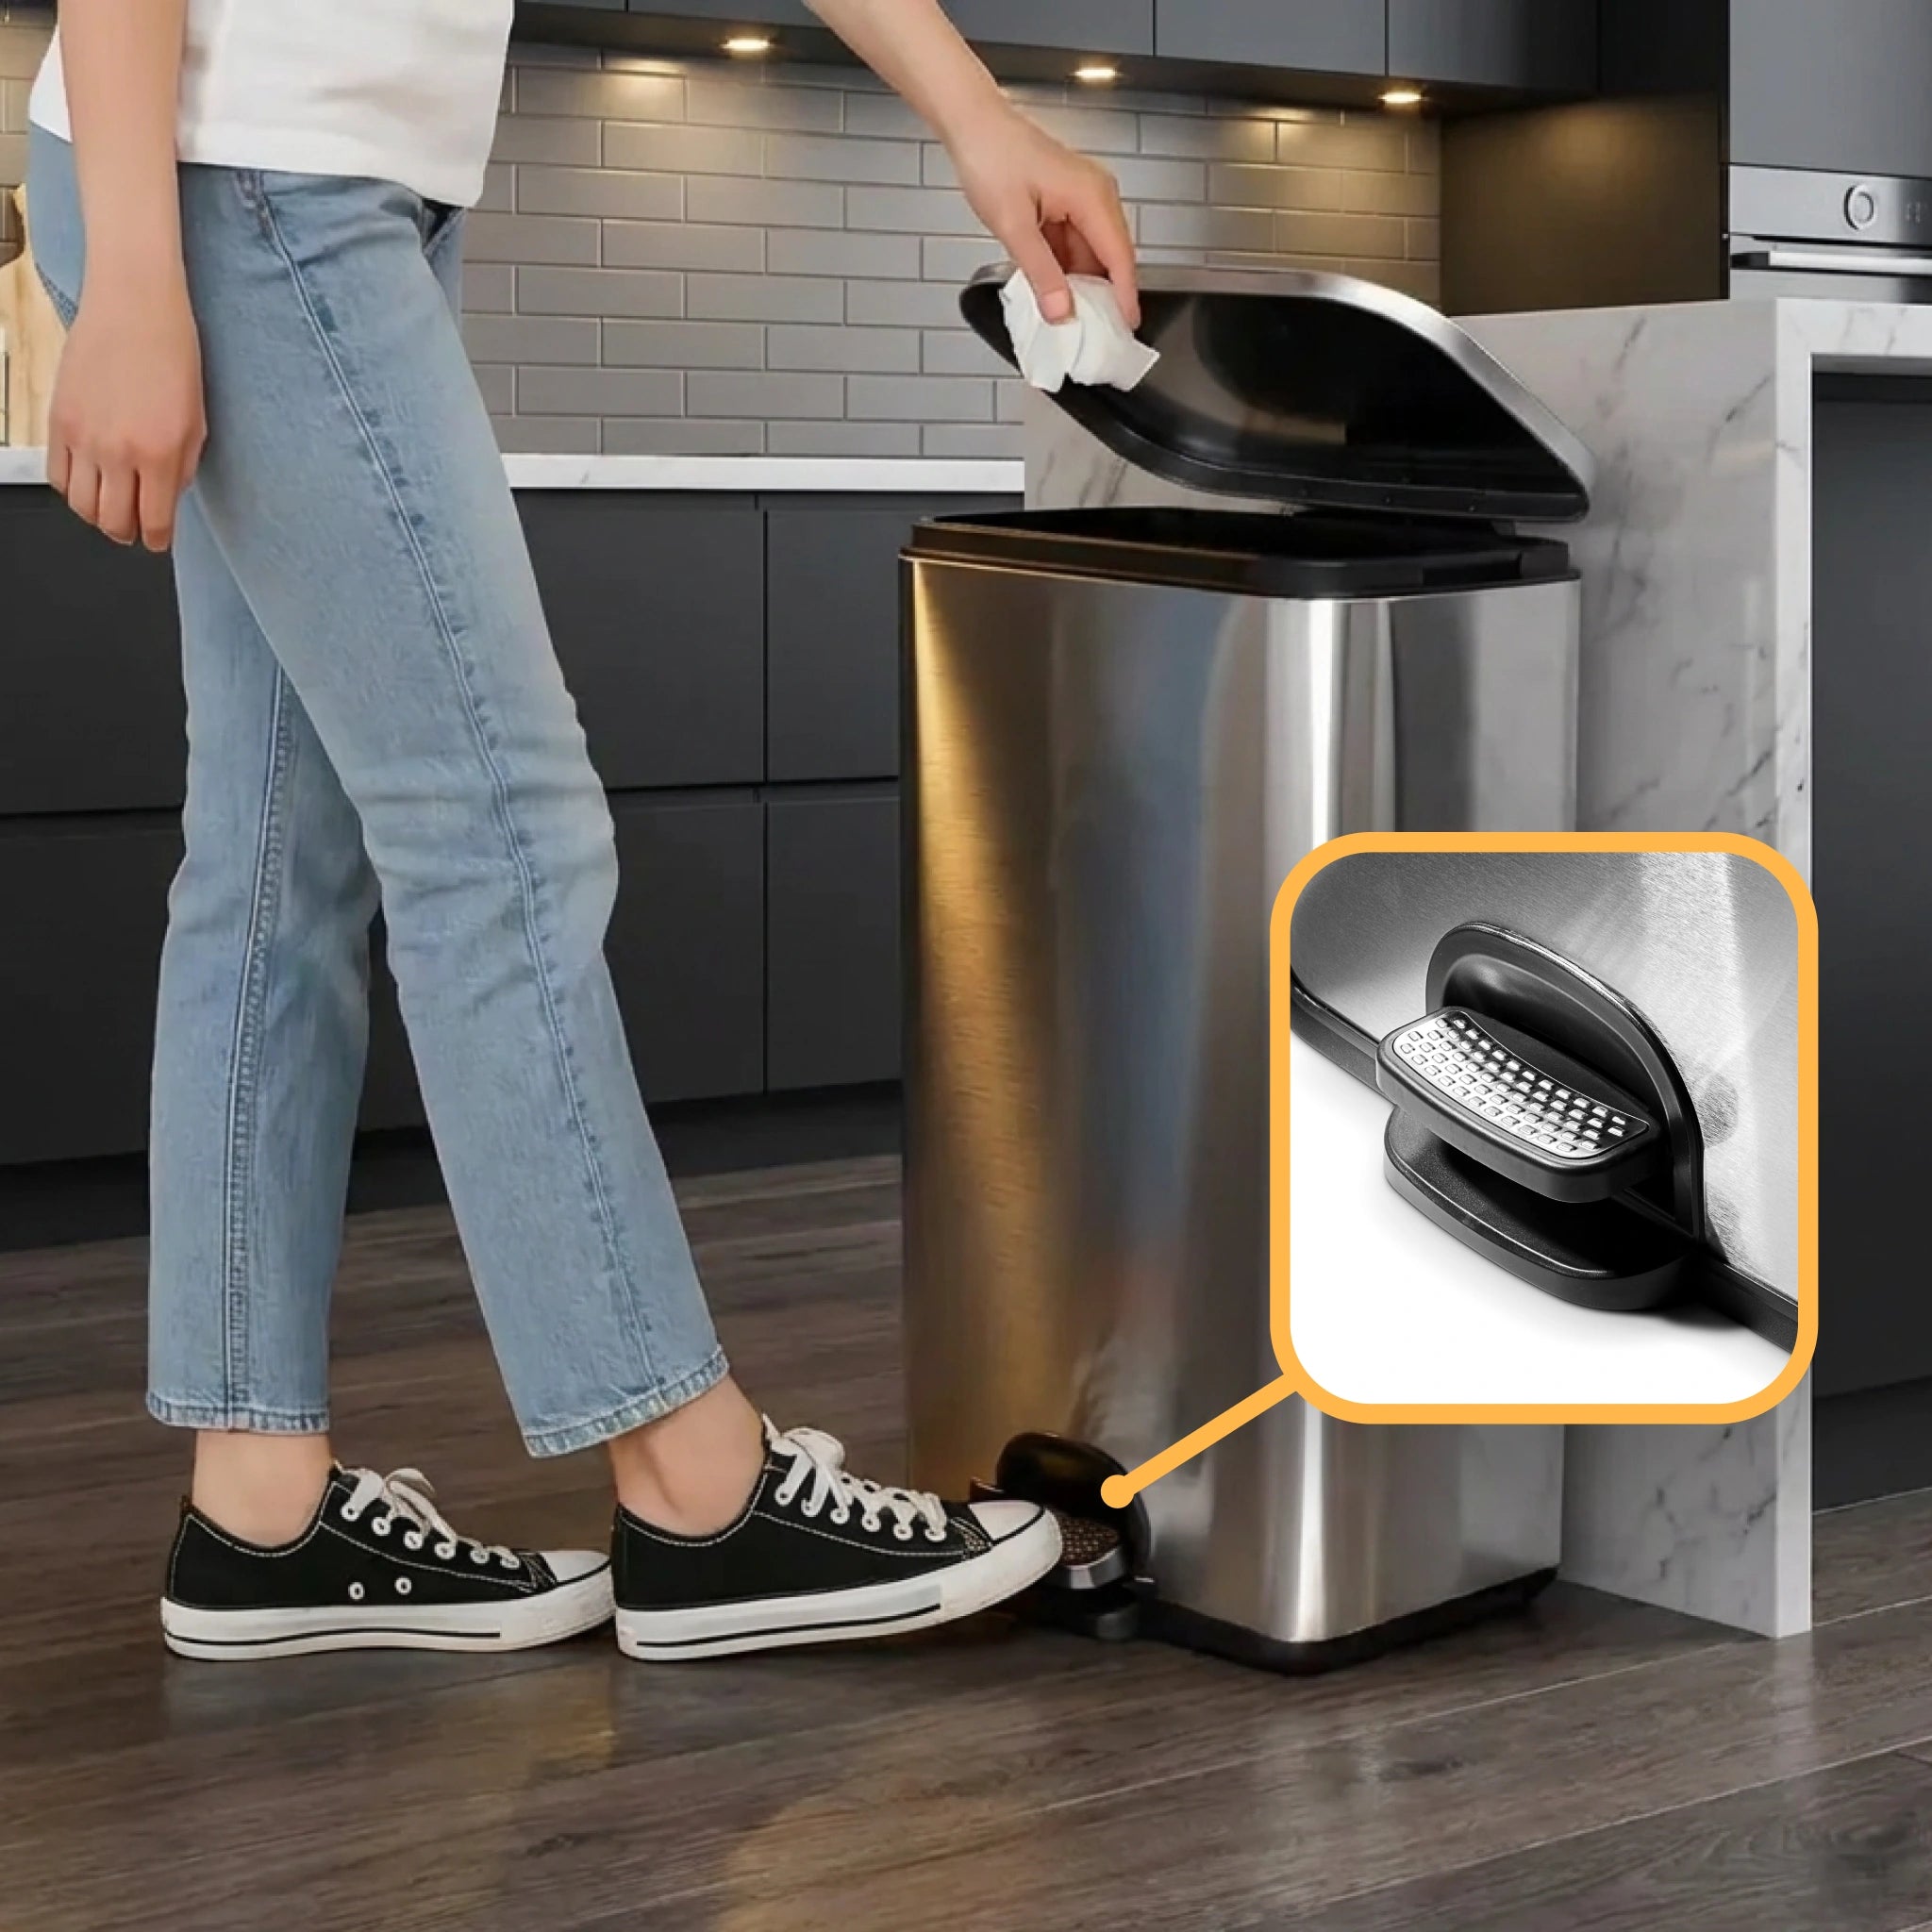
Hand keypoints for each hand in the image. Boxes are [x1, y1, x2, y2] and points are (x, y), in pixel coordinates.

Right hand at [47, 267, 206, 551]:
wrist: (134, 308)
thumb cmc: (173, 357)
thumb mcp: (196, 424)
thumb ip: (181, 470)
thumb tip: (166, 503)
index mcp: (159, 455)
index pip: (154, 524)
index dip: (157, 540)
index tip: (158, 541)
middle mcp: (117, 452)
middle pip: (112, 523)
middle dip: (128, 532)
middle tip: (136, 527)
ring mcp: (82, 438)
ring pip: (81, 507)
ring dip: (98, 515)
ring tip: (113, 506)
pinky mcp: (56, 421)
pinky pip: (56, 476)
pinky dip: (72, 489)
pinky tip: (89, 481)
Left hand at [949, 102, 1139, 328]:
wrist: (972, 124)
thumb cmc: (991, 157)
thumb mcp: (1014, 225)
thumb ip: (1041, 272)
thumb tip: (1063, 311)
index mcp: (1092, 197)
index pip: (1120, 257)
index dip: (1124, 297)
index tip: (1125, 330)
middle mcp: (1096, 195)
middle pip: (1112, 257)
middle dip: (1104, 296)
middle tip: (1094, 335)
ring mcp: (1083, 198)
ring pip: (1092, 254)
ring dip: (1081, 284)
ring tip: (1068, 318)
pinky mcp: (1067, 202)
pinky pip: (1076, 244)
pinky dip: (1067, 269)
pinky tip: (1053, 290)